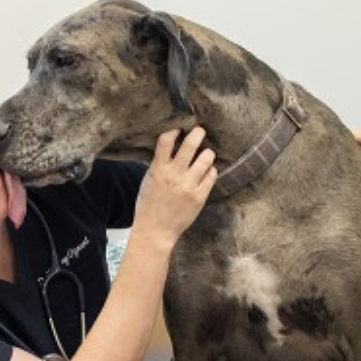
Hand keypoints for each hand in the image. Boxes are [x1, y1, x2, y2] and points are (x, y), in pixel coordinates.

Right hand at [133, 127, 216, 248]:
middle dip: (198, 133)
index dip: (174, 130)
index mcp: (158, 170)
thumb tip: (171, 147)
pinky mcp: (200, 196)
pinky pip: (212, 175)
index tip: (178, 129)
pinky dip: (210, 171)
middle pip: (191, 144)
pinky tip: (206, 173)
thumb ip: (159, 164)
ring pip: (206, 157)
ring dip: (207, 153)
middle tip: (200, 131)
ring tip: (205, 155)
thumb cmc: (148, 206)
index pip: (166, 140)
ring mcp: (189, 186)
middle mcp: (174, 175)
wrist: (155, 231)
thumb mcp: (148, 181)